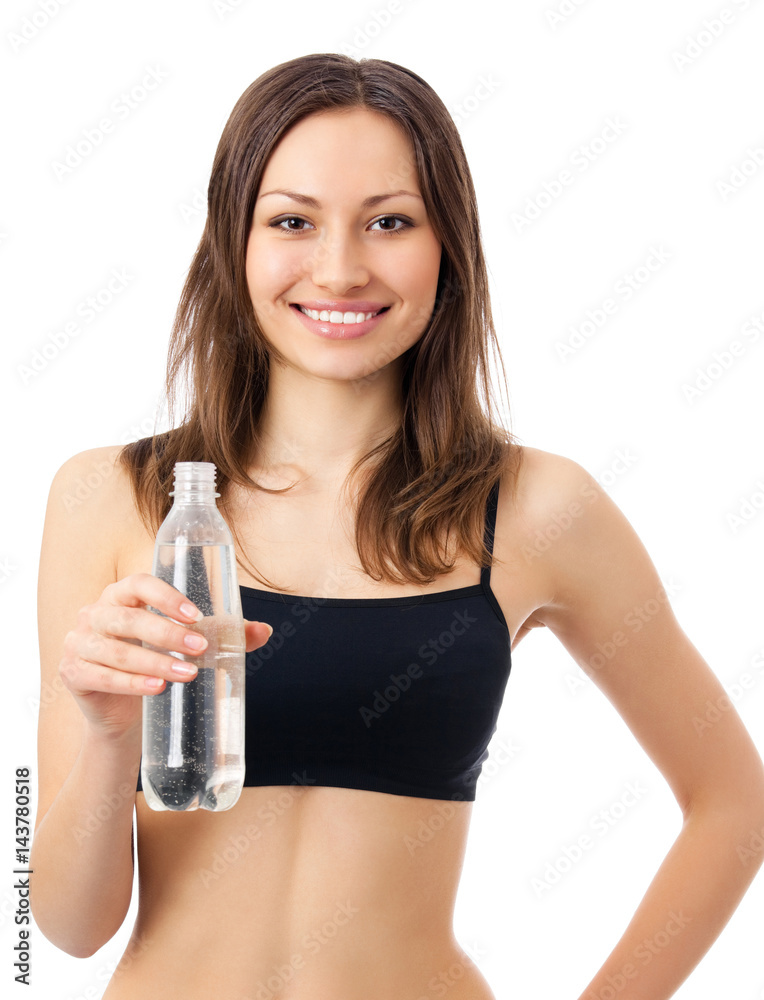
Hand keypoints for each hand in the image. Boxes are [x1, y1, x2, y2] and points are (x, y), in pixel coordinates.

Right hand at [59, 572, 271, 741]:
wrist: (124, 713)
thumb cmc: (156, 663)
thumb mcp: (186, 646)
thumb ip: (222, 636)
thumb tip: (263, 631)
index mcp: (122, 595)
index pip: (140, 583)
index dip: (166, 596)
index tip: (195, 615)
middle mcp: (96, 612)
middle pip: (129, 618)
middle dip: (167, 634)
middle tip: (200, 648)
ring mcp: (79, 642)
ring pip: (115, 649)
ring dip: (154, 661)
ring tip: (187, 674)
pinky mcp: (73, 672)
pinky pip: (101, 675)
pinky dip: (131, 683)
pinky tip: (156, 687)